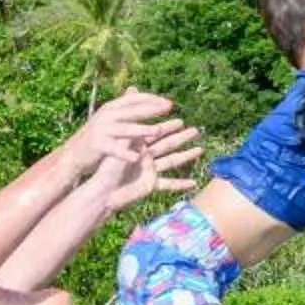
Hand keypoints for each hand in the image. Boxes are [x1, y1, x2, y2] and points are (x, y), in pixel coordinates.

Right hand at [60, 91, 177, 172]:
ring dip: (143, 129)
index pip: (134, 99)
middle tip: (169, 107)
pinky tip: (137, 158)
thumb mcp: (110, 119)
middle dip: (152, 108)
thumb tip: (139, 92)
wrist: (74, 153)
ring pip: (126, 129)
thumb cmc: (98, 136)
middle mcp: (106, 116)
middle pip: (132, 110)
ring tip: (158, 131)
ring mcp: (101, 130)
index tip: (168, 102)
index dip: (151, 99)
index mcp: (111, 108)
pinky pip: (115, 150)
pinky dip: (126, 154)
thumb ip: (125, 109)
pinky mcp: (97, 145)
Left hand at [85, 120, 204, 206]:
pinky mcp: (151, 185)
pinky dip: (181, 184)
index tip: (181, 120)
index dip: (169, 126)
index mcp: (138, 146)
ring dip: (186, 156)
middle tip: (195, 130)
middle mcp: (146, 157)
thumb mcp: (121, 146)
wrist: (104, 192)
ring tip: (200, 149)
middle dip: (181, 138)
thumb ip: (132, 128)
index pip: (156, 133)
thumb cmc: (108, 168)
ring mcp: (150, 171)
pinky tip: (194, 183)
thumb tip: (134, 112)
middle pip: (168, 145)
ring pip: (172, 161)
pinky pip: (169, 184)